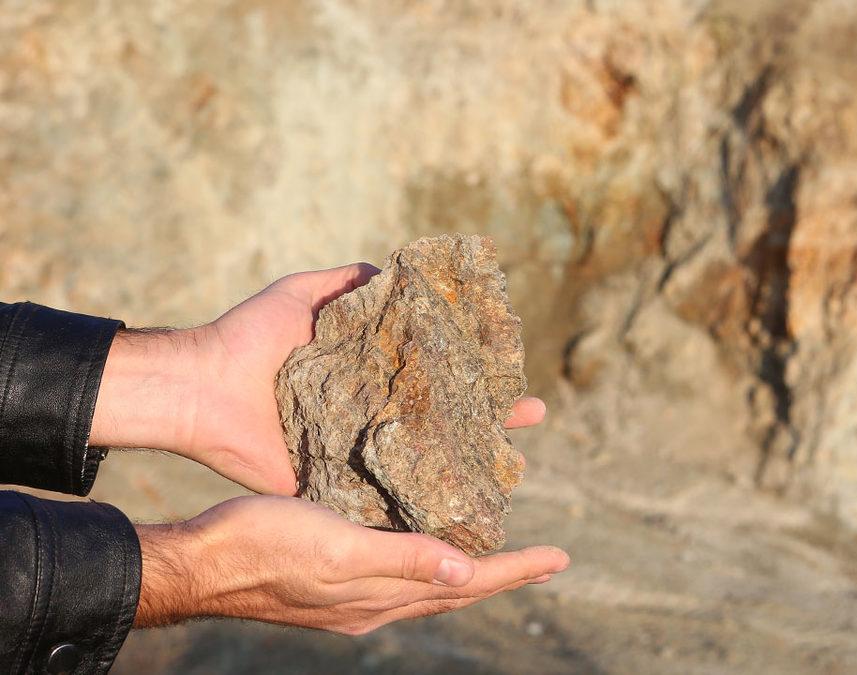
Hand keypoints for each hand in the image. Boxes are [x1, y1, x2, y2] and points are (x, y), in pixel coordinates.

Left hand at [92, 263, 547, 493]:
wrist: (203, 388)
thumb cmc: (251, 336)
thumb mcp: (302, 293)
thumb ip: (346, 282)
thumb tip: (395, 269)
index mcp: (368, 374)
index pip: (434, 373)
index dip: (473, 371)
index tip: (512, 367)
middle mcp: (371, 412)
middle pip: (442, 418)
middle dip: (489, 419)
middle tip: (533, 417)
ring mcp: (357, 450)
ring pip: (424, 459)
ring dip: (468, 462)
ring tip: (514, 463)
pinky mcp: (336, 484)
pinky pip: (384, 496)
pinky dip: (420, 504)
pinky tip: (462, 508)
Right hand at [134, 496, 569, 632]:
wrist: (197, 562)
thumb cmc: (262, 547)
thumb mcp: (337, 551)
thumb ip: (400, 561)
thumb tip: (466, 575)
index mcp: (381, 599)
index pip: (467, 587)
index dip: (515, 571)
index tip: (559, 558)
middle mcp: (374, 603)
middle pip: (455, 591)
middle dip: (503, 574)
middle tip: (543, 560)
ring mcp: (352, 594)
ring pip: (427, 583)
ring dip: (467, 568)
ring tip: (497, 551)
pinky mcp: (331, 577)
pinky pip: (397, 570)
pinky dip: (425, 557)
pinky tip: (423, 538)